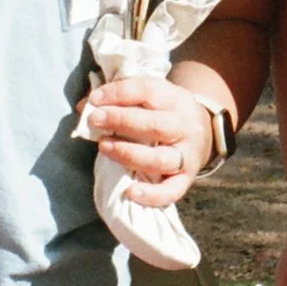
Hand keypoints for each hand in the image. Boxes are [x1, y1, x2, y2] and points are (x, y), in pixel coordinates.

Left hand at [79, 76, 214, 208]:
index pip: (149, 91)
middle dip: (121, 121)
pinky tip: (130, 192)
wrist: (202, 133)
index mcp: (176, 99)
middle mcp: (185, 126)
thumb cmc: (164, 113)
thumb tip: (84, 106)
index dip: (119, 93)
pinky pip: (172, 191)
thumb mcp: (151, 98)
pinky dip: (151, 195)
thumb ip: (119, 98)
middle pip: (155, 125)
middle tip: (95, 120)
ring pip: (159, 158)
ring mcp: (188, 155)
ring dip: (128, 153)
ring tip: (103, 147)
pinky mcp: (186, 178)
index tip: (95, 99)